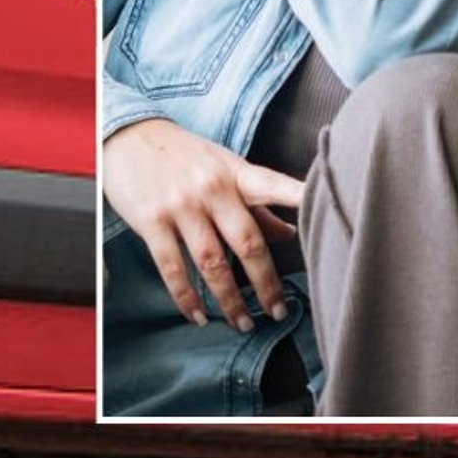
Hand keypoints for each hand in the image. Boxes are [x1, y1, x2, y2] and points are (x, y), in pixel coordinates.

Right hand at [103, 118, 302, 329]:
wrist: (127, 133)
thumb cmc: (182, 153)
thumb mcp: (223, 167)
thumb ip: (255, 201)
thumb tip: (289, 233)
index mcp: (234, 172)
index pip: (276, 186)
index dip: (303, 201)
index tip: (329, 214)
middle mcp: (211, 188)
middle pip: (247, 242)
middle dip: (266, 283)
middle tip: (278, 311)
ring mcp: (180, 205)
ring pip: (212, 263)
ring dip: (230, 300)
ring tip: (242, 323)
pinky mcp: (151, 220)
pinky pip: (172, 268)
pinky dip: (187, 298)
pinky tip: (199, 316)